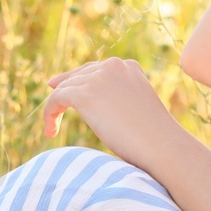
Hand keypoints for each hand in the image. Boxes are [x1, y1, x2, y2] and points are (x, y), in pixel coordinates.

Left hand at [43, 59, 187, 176]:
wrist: (161, 145)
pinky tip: (50, 132)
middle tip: (52, 111)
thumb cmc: (154, 137)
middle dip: (63, 92)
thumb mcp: (137, 108)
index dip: (75, 81)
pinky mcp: (85, 94)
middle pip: (76, 76)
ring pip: (64, 88)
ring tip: (52, 130)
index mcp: (129, 67)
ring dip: (54, 108)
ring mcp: (98, 78)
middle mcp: (113, 66)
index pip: (94, 70)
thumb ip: (117, 99)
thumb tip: (94, 104)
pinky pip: (56, 99)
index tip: (60, 90)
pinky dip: (49, 114)